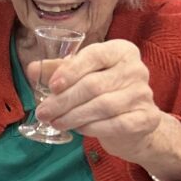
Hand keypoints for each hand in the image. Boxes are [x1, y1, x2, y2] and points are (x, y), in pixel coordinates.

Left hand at [29, 40, 161, 162]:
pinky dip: (92, 127)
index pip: (94, 56)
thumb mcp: (82, 75)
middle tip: (43, 112)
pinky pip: (115, 124)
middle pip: (94, 85)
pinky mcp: (147, 118)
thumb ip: (58, 70)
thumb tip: (32, 69)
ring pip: (103, 106)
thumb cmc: (103, 92)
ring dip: (73, 116)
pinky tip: (78, 129)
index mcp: (120, 51)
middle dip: (63, 100)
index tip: (52, 86)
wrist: (135, 123)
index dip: (71, 71)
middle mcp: (136, 69)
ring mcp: (144, 94)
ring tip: (55, 122)